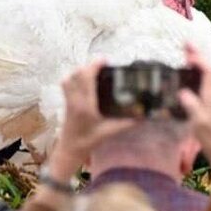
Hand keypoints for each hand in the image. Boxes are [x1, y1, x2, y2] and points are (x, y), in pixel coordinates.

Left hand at [51, 59, 136, 174]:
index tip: (105, 60)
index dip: (94, 65)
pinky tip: (83, 80)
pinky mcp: (66, 102)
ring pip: (69, 77)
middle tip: (103, 65)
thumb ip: (127, 123)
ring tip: (94, 70)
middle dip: (90, 65)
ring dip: (81, 70)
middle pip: (77, 74)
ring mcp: (68, 100)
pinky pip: (66, 84)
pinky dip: (73, 77)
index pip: (86, 78)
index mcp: (85, 104)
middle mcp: (75, 100)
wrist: (70, 150)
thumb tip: (144, 115)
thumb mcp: (110, 132)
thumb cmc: (89, 141)